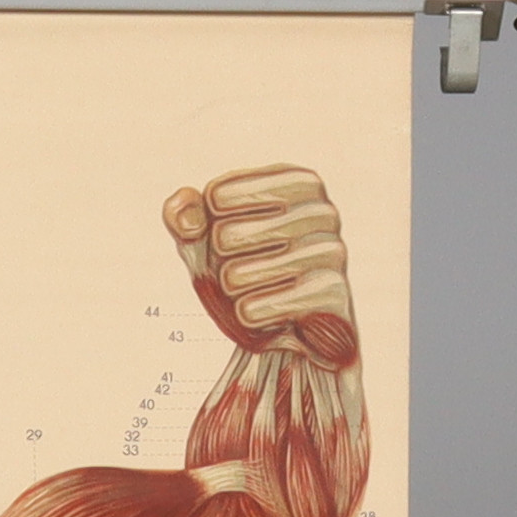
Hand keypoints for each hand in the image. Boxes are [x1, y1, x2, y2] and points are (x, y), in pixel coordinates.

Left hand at [164, 167, 357, 372]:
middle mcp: (321, 210)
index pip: (217, 196)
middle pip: (225, 237)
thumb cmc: (250, 275)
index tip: (228, 242)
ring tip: (251, 295)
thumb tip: (185, 214)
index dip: (208, 229)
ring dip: (232, 294)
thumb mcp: (210, 244)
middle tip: (241, 276)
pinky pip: (261, 307)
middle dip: (219, 266)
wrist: (291, 333)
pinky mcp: (331, 294)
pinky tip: (258, 314)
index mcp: (297, 182)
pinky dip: (248, 316)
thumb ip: (185, 218)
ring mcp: (331, 251)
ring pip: (237, 276)